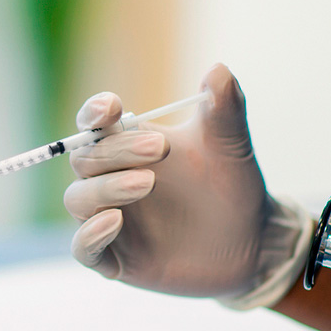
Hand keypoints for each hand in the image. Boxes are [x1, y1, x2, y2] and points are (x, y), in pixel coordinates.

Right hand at [62, 64, 309, 300]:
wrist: (252, 242)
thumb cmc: (231, 186)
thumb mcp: (230, 147)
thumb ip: (224, 111)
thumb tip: (220, 70)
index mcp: (127, 147)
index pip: (92, 125)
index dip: (93, 113)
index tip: (110, 106)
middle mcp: (108, 181)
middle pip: (84, 158)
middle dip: (116, 151)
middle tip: (159, 147)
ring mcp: (107, 220)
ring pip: (78, 199)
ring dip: (106, 188)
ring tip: (146, 182)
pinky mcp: (112, 259)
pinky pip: (82, 247)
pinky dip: (90, 234)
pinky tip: (115, 222)